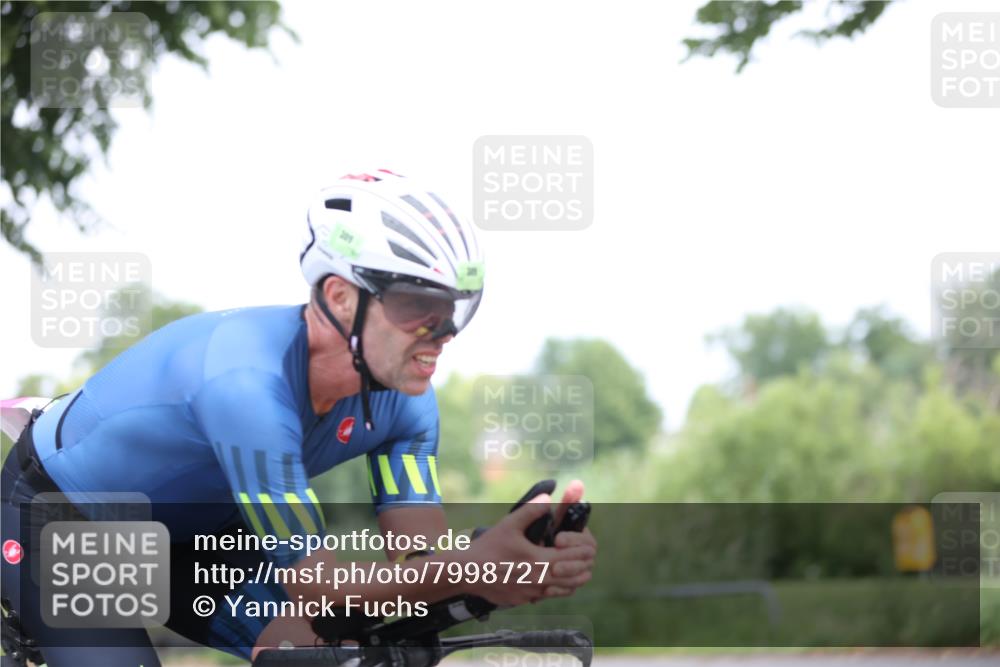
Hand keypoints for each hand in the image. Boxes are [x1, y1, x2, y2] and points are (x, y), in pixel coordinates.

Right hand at [461, 493, 594, 606]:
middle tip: (586, 555)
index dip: (584, 550)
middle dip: (584, 565)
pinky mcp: (524, 600)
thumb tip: (548, 497)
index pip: (574, 558)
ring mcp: (532, 593)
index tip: (587, 543)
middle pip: (575, 576)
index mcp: (539, 561)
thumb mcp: (509, 524)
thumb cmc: (488, 548)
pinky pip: (549, 596)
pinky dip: (558, 587)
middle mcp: (539, 581)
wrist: (468, 572)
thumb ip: (531, 510)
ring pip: (565, 590)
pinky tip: (553, 577)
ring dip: (575, 578)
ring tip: (576, 568)